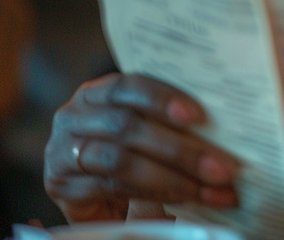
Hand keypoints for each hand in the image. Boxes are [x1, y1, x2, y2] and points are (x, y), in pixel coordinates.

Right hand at [44, 73, 239, 222]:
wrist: (91, 196)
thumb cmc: (128, 154)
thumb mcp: (145, 132)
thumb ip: (171, 125)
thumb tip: (220, 133)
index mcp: (96, 93)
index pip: (129, 85)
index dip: (162, 98)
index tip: (199, 115)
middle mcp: (74, 116)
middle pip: (128, 125)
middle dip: (180, 147)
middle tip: (222, 167)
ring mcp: (63, 151)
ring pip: (121, 159)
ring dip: (172, 176)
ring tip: (210, 188)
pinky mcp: (61, 185)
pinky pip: (113, 188)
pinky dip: (154, 194)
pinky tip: (184, 198)